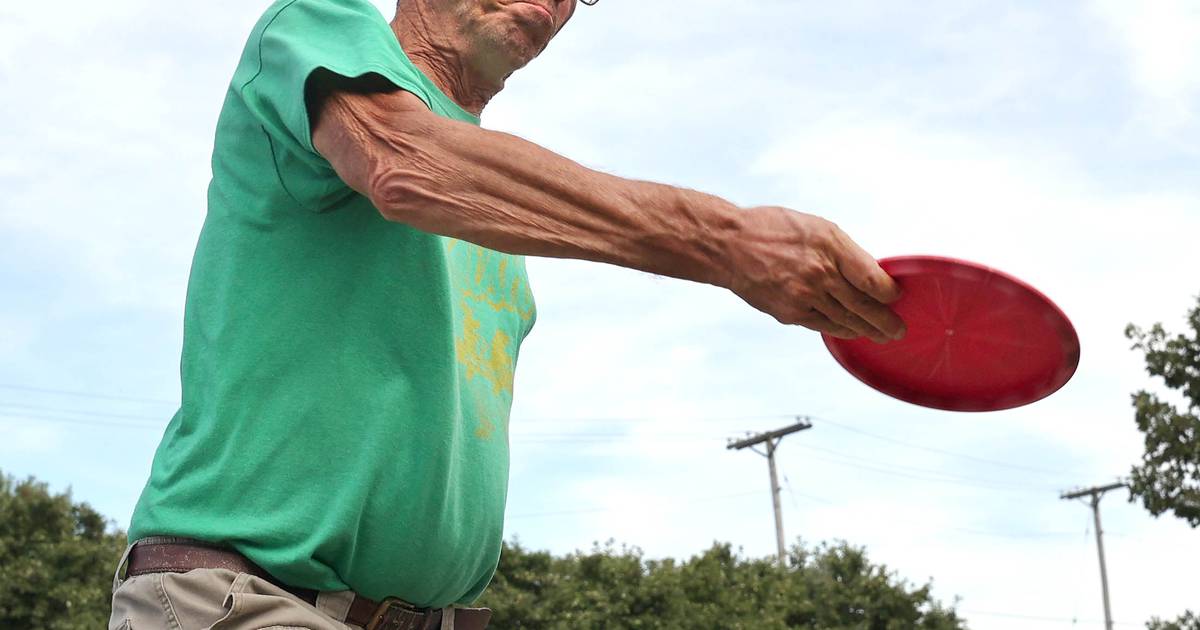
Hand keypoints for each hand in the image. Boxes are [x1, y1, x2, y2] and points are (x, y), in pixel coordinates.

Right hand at [723, 207, 905, 341]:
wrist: (730, 246)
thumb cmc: (772, 230)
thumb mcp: (816, 227)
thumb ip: (844, 251)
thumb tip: (870, 274)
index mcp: (830, 246)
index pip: (872, 278)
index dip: (889, 292)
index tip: (896, 296)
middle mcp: (820, 273)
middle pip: (864, 306)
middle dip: (886, 321)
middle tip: (899, 330)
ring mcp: (805, 296)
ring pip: (846, 320)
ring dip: (867, 330)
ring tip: (881, 335)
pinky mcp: (790, 312)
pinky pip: (823, 325)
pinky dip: (841, 329)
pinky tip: (851, 331)